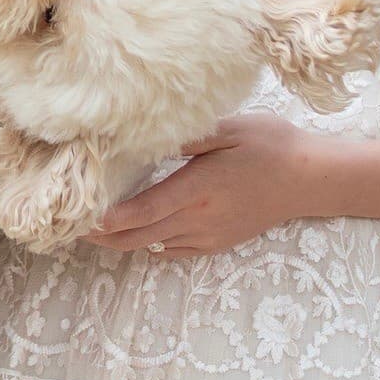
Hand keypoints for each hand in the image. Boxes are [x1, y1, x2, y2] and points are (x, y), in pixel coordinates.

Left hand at [82, 115, 314, 257]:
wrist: (310, 179)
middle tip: (70, 227)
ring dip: (122, 242)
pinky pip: (175, 251)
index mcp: (199, 188)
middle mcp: (200, 219)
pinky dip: (149, 245)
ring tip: (90, 231)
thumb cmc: (270, 145)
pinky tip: (134, 234)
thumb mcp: (229, 129)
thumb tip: (150, 137)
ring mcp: (209, 235)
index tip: (83, 218)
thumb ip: (187, 137)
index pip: (147, 210)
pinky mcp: (218, 242)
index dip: (113, 218)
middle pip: (142, 235)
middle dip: (104, 235)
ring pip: (154, 246)